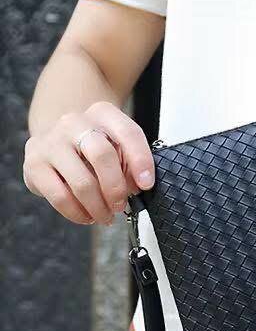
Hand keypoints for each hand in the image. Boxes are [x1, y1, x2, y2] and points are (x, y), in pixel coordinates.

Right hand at [23, 101, 153, 224]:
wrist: (58, 141)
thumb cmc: (96, 148)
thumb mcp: (119, 147)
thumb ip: (131, 162)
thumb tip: (138, 186)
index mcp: (102, 113)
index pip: (127, 133)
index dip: (141, 161)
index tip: (146, 185)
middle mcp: (74, 122)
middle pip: (101, 155)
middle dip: (116, 188)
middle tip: (121, 205)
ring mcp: (50, 142)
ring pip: (81, 182)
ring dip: (98, 207)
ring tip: (105, 216)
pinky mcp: (34, 164)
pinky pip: (60, 196)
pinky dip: (78, 213)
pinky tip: (87, 216)